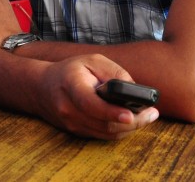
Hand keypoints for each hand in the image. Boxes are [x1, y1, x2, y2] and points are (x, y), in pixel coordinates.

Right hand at [35, 54, 159, 139]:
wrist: (43, 87)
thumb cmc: (71, 70)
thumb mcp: (93, 60)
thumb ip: (114, 72)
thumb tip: (134, 90)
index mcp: (70, 85)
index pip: (90, 104)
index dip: (111, 112)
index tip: (130, 114)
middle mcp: (68, 108)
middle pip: (103, 123)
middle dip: (132, 122)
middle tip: (151, 114)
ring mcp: (71, 123)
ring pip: (106, 133)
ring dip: (130, 128)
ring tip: (148, 116)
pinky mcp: (76, 131)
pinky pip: (102, 135)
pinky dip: (120, 130)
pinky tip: (133, 120)